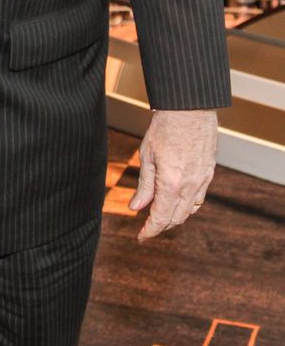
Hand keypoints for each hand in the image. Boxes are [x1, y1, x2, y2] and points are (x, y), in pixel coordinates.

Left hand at [129, 109, 217, 240]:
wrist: (189, 108)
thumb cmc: (164, 128)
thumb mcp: (147, 156)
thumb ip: (144, 186)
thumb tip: (135, 208)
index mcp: (172, 184)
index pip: (161, 218)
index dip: (150, 231)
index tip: (141, 237)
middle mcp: (190, 186)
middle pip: (177, 218)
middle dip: (162, 226)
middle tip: (147, 227)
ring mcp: (203, 180)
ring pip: (190, 210)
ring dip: (175, 216)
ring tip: (160, 215)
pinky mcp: (209, 172)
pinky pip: (199, 197)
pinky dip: (187, 205)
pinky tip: (177, 200)